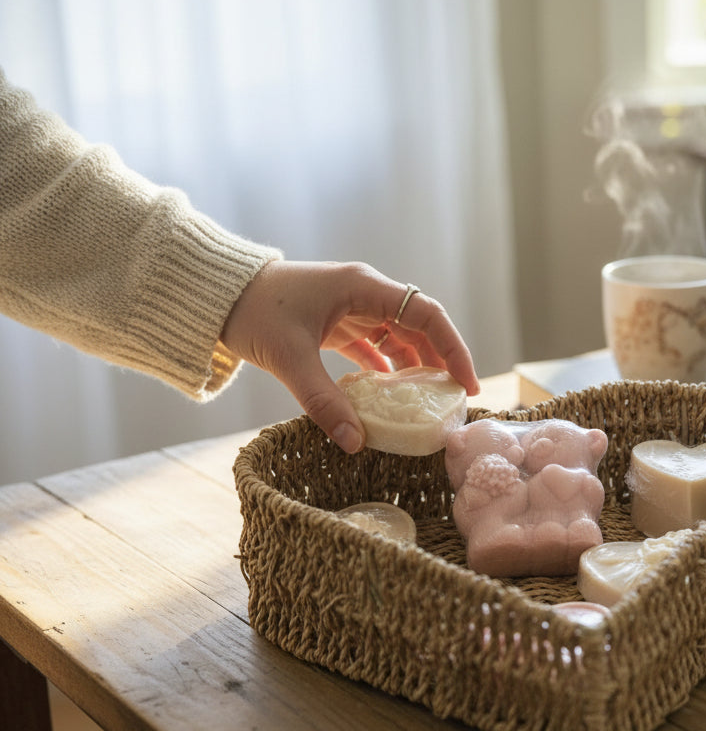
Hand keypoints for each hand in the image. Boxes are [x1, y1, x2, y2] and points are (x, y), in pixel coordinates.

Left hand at [221, 260, 480, 451]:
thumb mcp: (289, 358)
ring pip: (399, 338)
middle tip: (454, 402)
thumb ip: (323, 401)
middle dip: (440, 363)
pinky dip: (385, 370)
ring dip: (414, 368)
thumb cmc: (253, 312)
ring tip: (428, 403)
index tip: (466, 384)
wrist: (214, 295)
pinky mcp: (336, 323)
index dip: (453, 348)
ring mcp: (351, 307)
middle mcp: (365, 293)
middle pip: (419, 327)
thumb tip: (355, 443)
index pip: (426, 315)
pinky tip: (390, 397)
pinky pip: (375, 346)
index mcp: (363, 287)